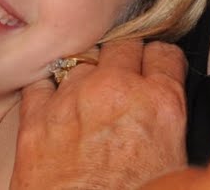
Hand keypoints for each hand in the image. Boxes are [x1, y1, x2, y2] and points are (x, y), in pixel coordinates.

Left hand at [11, 40, 188, 189]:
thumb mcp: (173, 163)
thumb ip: (170, 124)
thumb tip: (168, 116)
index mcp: (160, 104)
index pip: (165, 53)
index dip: (160, 63)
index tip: (155, 70)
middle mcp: (116, 91)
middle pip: (124, 46)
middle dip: (125, 60)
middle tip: (123, 80)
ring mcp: (73, 99)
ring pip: (83, 58)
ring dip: (87, 73)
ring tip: (88, 97)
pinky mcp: (36, 117)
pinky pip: (42, 82)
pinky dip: (48, 91)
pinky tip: (55, 106)